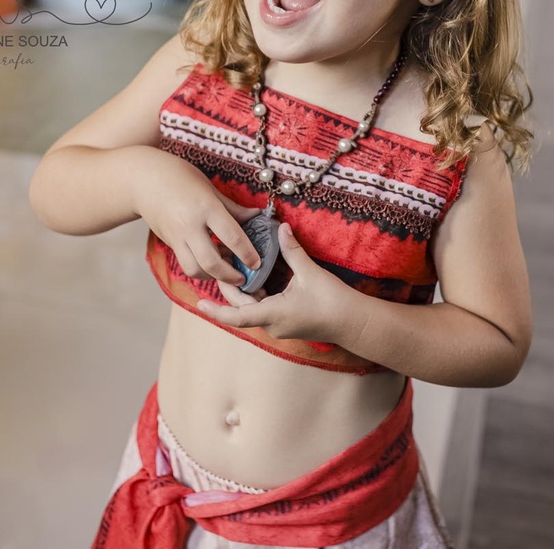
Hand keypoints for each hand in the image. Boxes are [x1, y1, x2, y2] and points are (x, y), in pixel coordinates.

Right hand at [133, 152, 261, 286]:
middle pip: (211, 262)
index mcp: (206, 207)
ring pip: (195, 269)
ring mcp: (176, 236)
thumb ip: (232, 208)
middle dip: (229, 276)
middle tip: (243, 278)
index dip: (247, 254)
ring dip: (212, 276)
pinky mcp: (168, 243)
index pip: (232, 237)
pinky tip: (210, 264)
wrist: (145, 179)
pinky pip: (185, 263)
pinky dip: (200, 269)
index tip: (257, 263)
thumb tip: (256, 216)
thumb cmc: (181, 178)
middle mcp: (190, 225)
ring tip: (226, 271)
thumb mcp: (210, 188)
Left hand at [197, 222, 367, 344]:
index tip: (199, 302)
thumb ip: (292, 250)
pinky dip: (258, 294)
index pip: (236, 315)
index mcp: (273, 314)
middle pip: (241, 308)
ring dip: (245, 291)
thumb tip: (281, 227)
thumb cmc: (333, 301)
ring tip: (236, 268)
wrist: (354, 322)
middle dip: (230, 288)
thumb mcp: (310, 273)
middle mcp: (272, 324)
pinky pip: (264, 309)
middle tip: (222, 266)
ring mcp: (279, 326)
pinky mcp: (286, 323)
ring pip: (252, 308)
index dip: (216, 310)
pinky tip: (258, 277)